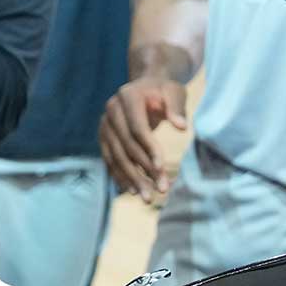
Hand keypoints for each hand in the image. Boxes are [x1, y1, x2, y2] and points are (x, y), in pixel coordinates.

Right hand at [100, 71, 188, 201]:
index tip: (162, 168)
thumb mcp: (174, 92)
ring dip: (131, 178)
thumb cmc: (163, 91)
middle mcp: (111, 110)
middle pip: (125, 145)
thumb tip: (181, 127)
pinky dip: (120, 175)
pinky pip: (110, 159)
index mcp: (127, 96)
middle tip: (160, 190)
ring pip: (116, 156)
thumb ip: (176, 108)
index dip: (149, 149)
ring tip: (147, 197)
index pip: (137, 128)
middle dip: (143, 169)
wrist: (145, 87)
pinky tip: (132, 191)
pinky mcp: (103, 136)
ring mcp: (104, 123)